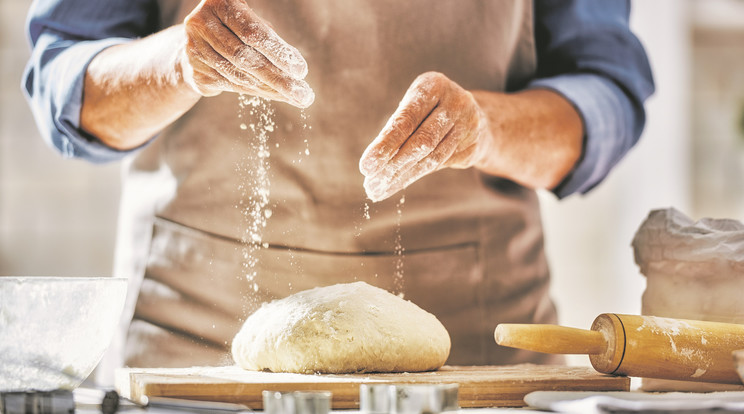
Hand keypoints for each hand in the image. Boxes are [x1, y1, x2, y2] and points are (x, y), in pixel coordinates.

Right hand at [180, 0, 313, 106]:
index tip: (301, 70)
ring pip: (239, 75)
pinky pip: (232, 86)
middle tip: (304, 95)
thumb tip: (297, 69)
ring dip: (272, 89)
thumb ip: (269, 39)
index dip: (278, 52)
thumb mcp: (250, 23)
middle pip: (245, 57)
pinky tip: (277, 95)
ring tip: (296, 97)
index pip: (252, 32)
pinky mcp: (195, 72)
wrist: (197, 45)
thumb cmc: (234, 29)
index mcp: (218, 4)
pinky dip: (258, 92)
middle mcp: (200, 24)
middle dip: (279, 78)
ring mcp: (194, 49)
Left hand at [359, 72, 491, 201]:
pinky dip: (414, 176)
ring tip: (378, 190)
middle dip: (393, 165)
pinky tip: (395, 185)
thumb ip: (397, 128)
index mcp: (434, 85)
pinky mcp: (473, 145)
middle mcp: (455, 102)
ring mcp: (468, 124)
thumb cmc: (428, 110)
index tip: (366, 166)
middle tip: (370, 184)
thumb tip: (373, 165)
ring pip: (431, 158)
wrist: (473, 116)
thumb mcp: (413, 107)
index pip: (407, 119)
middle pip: (422, 141)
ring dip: (401, 176)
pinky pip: (440, 165)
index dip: (385, 144)